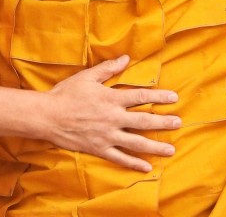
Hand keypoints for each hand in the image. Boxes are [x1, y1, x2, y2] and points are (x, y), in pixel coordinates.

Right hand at [45, 55, 180, 171]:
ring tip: (171, 150)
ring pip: (136, 142)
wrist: (47, 116)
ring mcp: (107, 135)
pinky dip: (133, 163)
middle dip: (163, 122)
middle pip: (144, 120)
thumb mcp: (88, 77)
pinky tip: (147, 167)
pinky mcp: (99, 149)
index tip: (174, 98)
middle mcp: (113, 118)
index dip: (159, 96)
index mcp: (112, 98)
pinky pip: (119, 158)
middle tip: (178, 123)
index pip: (141, 96)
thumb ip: (109, 69)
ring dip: (155, 146)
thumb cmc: (66, 94)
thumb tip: (126, 58)